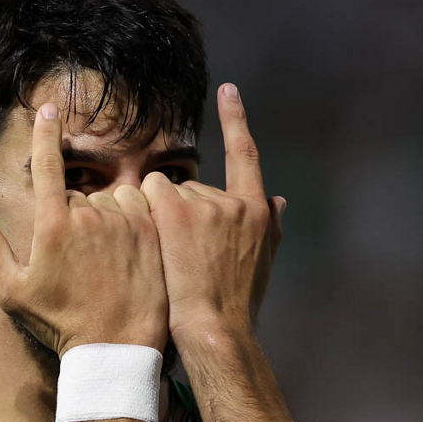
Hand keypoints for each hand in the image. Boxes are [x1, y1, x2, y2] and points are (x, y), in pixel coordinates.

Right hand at [0, 103, 168, 355]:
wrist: (116, 348)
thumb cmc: (61, 323)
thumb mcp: (14, 291)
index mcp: (52, 224)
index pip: (46, 165)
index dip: (45, 134)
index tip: (49, 110)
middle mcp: (89, 214)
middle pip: (78, 193)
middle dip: (75, 214)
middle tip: (79, 260)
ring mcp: (124, 220)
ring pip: (111, 199)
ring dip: (106, 216)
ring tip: (105, 259)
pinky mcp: (153, 230)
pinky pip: (141, 205)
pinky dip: (134, 217)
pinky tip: (130, 250)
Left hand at [141, 83, 285, 335]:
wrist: (214, 330)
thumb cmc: (234, 306)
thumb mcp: (261, 265)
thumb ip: (270, 228)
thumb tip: (279, 200)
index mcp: (256, 212)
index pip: (245, 155)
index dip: (236, 120)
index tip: (228, 91)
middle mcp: (235, 201)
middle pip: (193, 186)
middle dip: (183, 214)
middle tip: (185, 258)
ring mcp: (206, 203)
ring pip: (167, 192)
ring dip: (161, 217)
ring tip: (171, 259)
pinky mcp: (175, 208)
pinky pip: (148, 192)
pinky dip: (143, 209)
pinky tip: (151, 239)